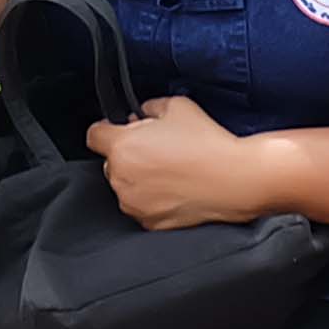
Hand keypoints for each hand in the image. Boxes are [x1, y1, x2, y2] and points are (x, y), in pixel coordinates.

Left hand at [82, 95, 262, 230]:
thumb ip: (149, 106)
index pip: (93, 135)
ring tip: (171, 171)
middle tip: (157, 149)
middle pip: (111, 162)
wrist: (235, 180)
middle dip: (128, 155)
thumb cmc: (207, 143)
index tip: (120, 129)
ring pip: (125, 186)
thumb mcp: (176, 106)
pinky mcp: (149, 222)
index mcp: (122, 147)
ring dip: (139, 178)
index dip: (107, 129)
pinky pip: (142, 206)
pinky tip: (176, 189)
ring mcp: (133, 203)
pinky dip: (153, 199)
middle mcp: (121, 177)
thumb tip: (141, 113)